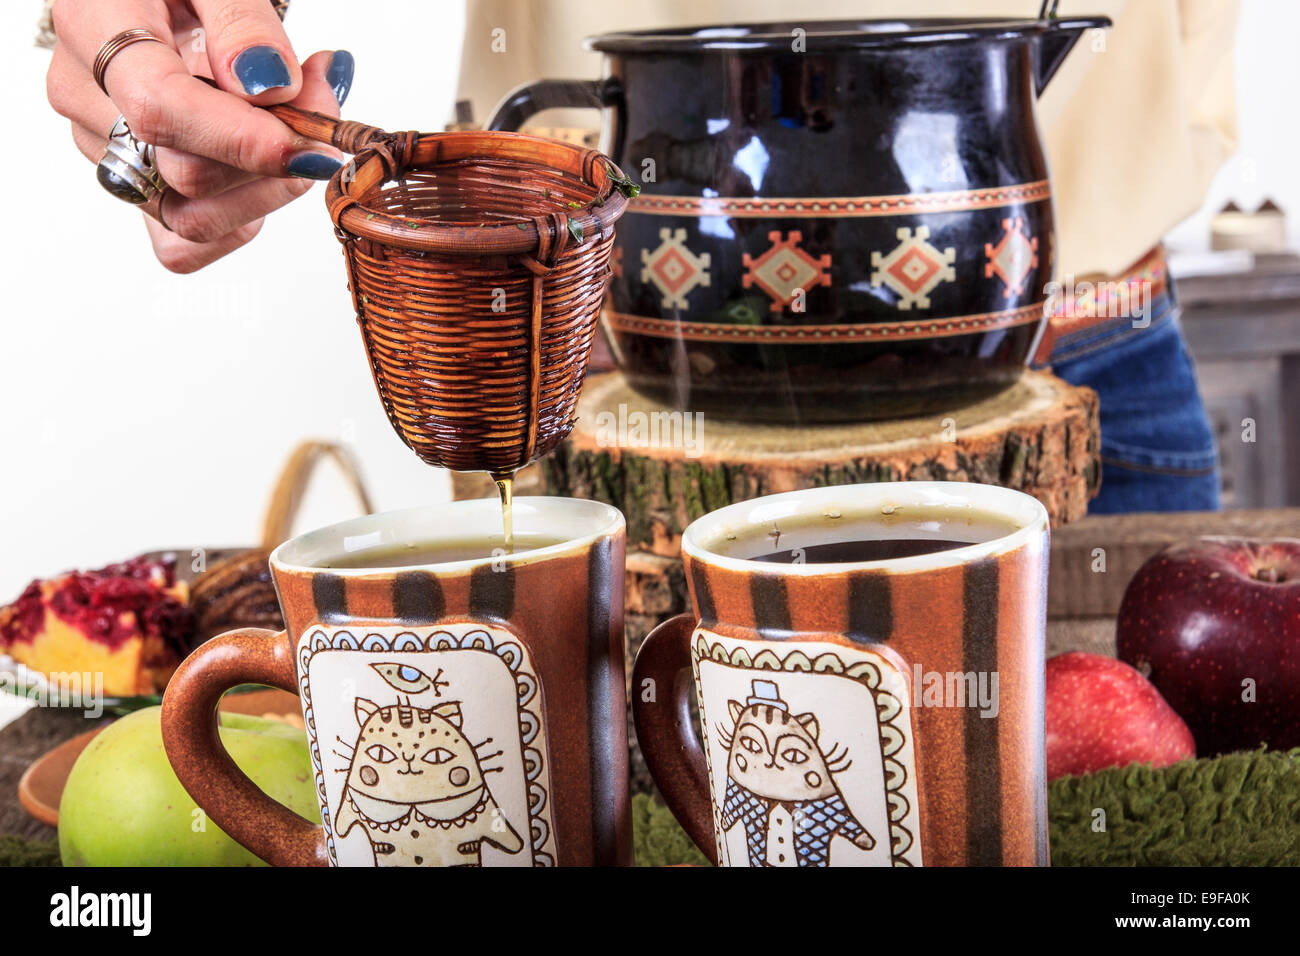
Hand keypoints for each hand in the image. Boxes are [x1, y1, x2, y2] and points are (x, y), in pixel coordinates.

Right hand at [46, 0, 354, 271]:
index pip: (160, 107)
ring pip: (193, 215)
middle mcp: (88, 98)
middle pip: (187, 174)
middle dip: (275, 156)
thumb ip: (242, 19)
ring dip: (267, 190)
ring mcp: (107, 149)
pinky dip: (241, 219)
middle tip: (322, 110)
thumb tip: (269, 84)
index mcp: (95, 26)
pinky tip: (265, 176)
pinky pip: (184, 245)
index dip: (242, 138)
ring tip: (298, 132)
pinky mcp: (136, 189)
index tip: (305, 141)